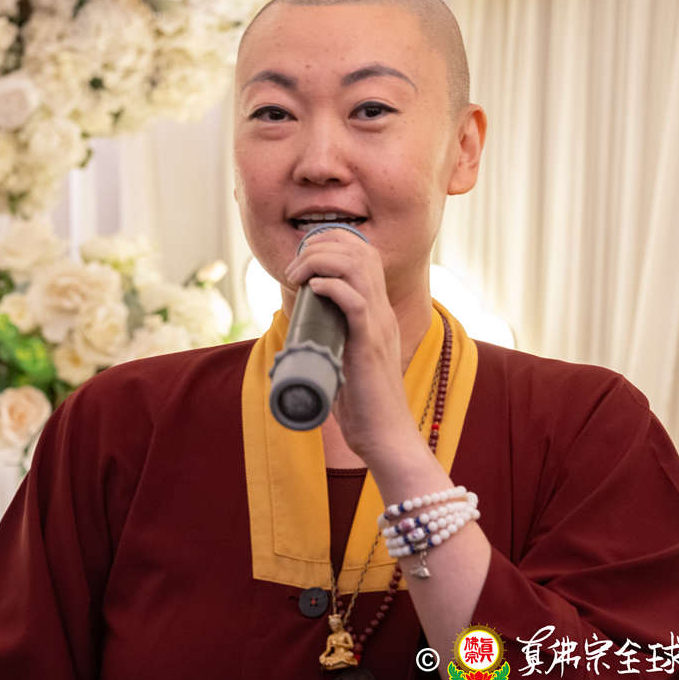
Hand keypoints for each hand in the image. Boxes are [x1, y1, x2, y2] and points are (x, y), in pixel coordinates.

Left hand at [283, 230, 416, 459]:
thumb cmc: (361, 404)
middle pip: (361, 252)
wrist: (384, 436)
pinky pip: (355, 302)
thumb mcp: (344, 359)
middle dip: (322, 246)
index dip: (332, 243)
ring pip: (358, 268)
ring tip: (298, 275)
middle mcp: (381, 312)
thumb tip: (297, 336)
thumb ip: (330, 342)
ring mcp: (378, 326)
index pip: (364, 254)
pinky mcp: (369, 346)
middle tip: (294, 267)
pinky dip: (331, 288)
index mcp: (377, 312)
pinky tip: (312, 290)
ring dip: (321, 262)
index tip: (302, 257)